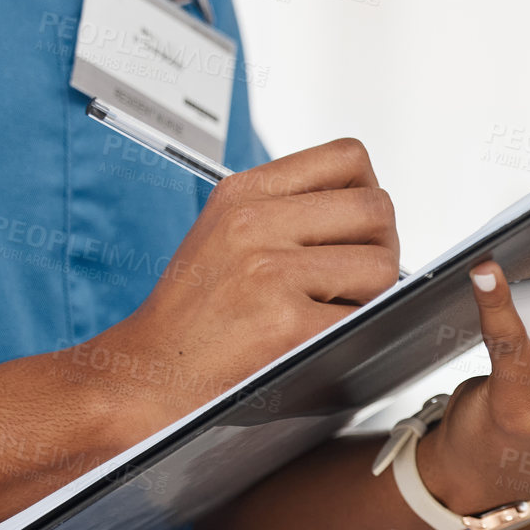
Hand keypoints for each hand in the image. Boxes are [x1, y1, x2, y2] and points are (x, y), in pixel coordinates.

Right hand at [76, 139, 399, 430]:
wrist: (147, 372)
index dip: (368, 192)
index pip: (348, 157)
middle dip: (383, 247)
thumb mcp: (226, 233)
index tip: (357, 226)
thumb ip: (290, 211)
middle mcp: (255, 223)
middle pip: (376, 210)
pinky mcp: (285, 323)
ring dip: (374, 294)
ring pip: (380, 266)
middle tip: (360, 277)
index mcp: (244, 192)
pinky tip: (319, 339)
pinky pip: (361, 319)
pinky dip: (354, 333)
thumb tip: (373, 214)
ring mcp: (270, 272)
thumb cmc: (193, 313)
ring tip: (336, 309)